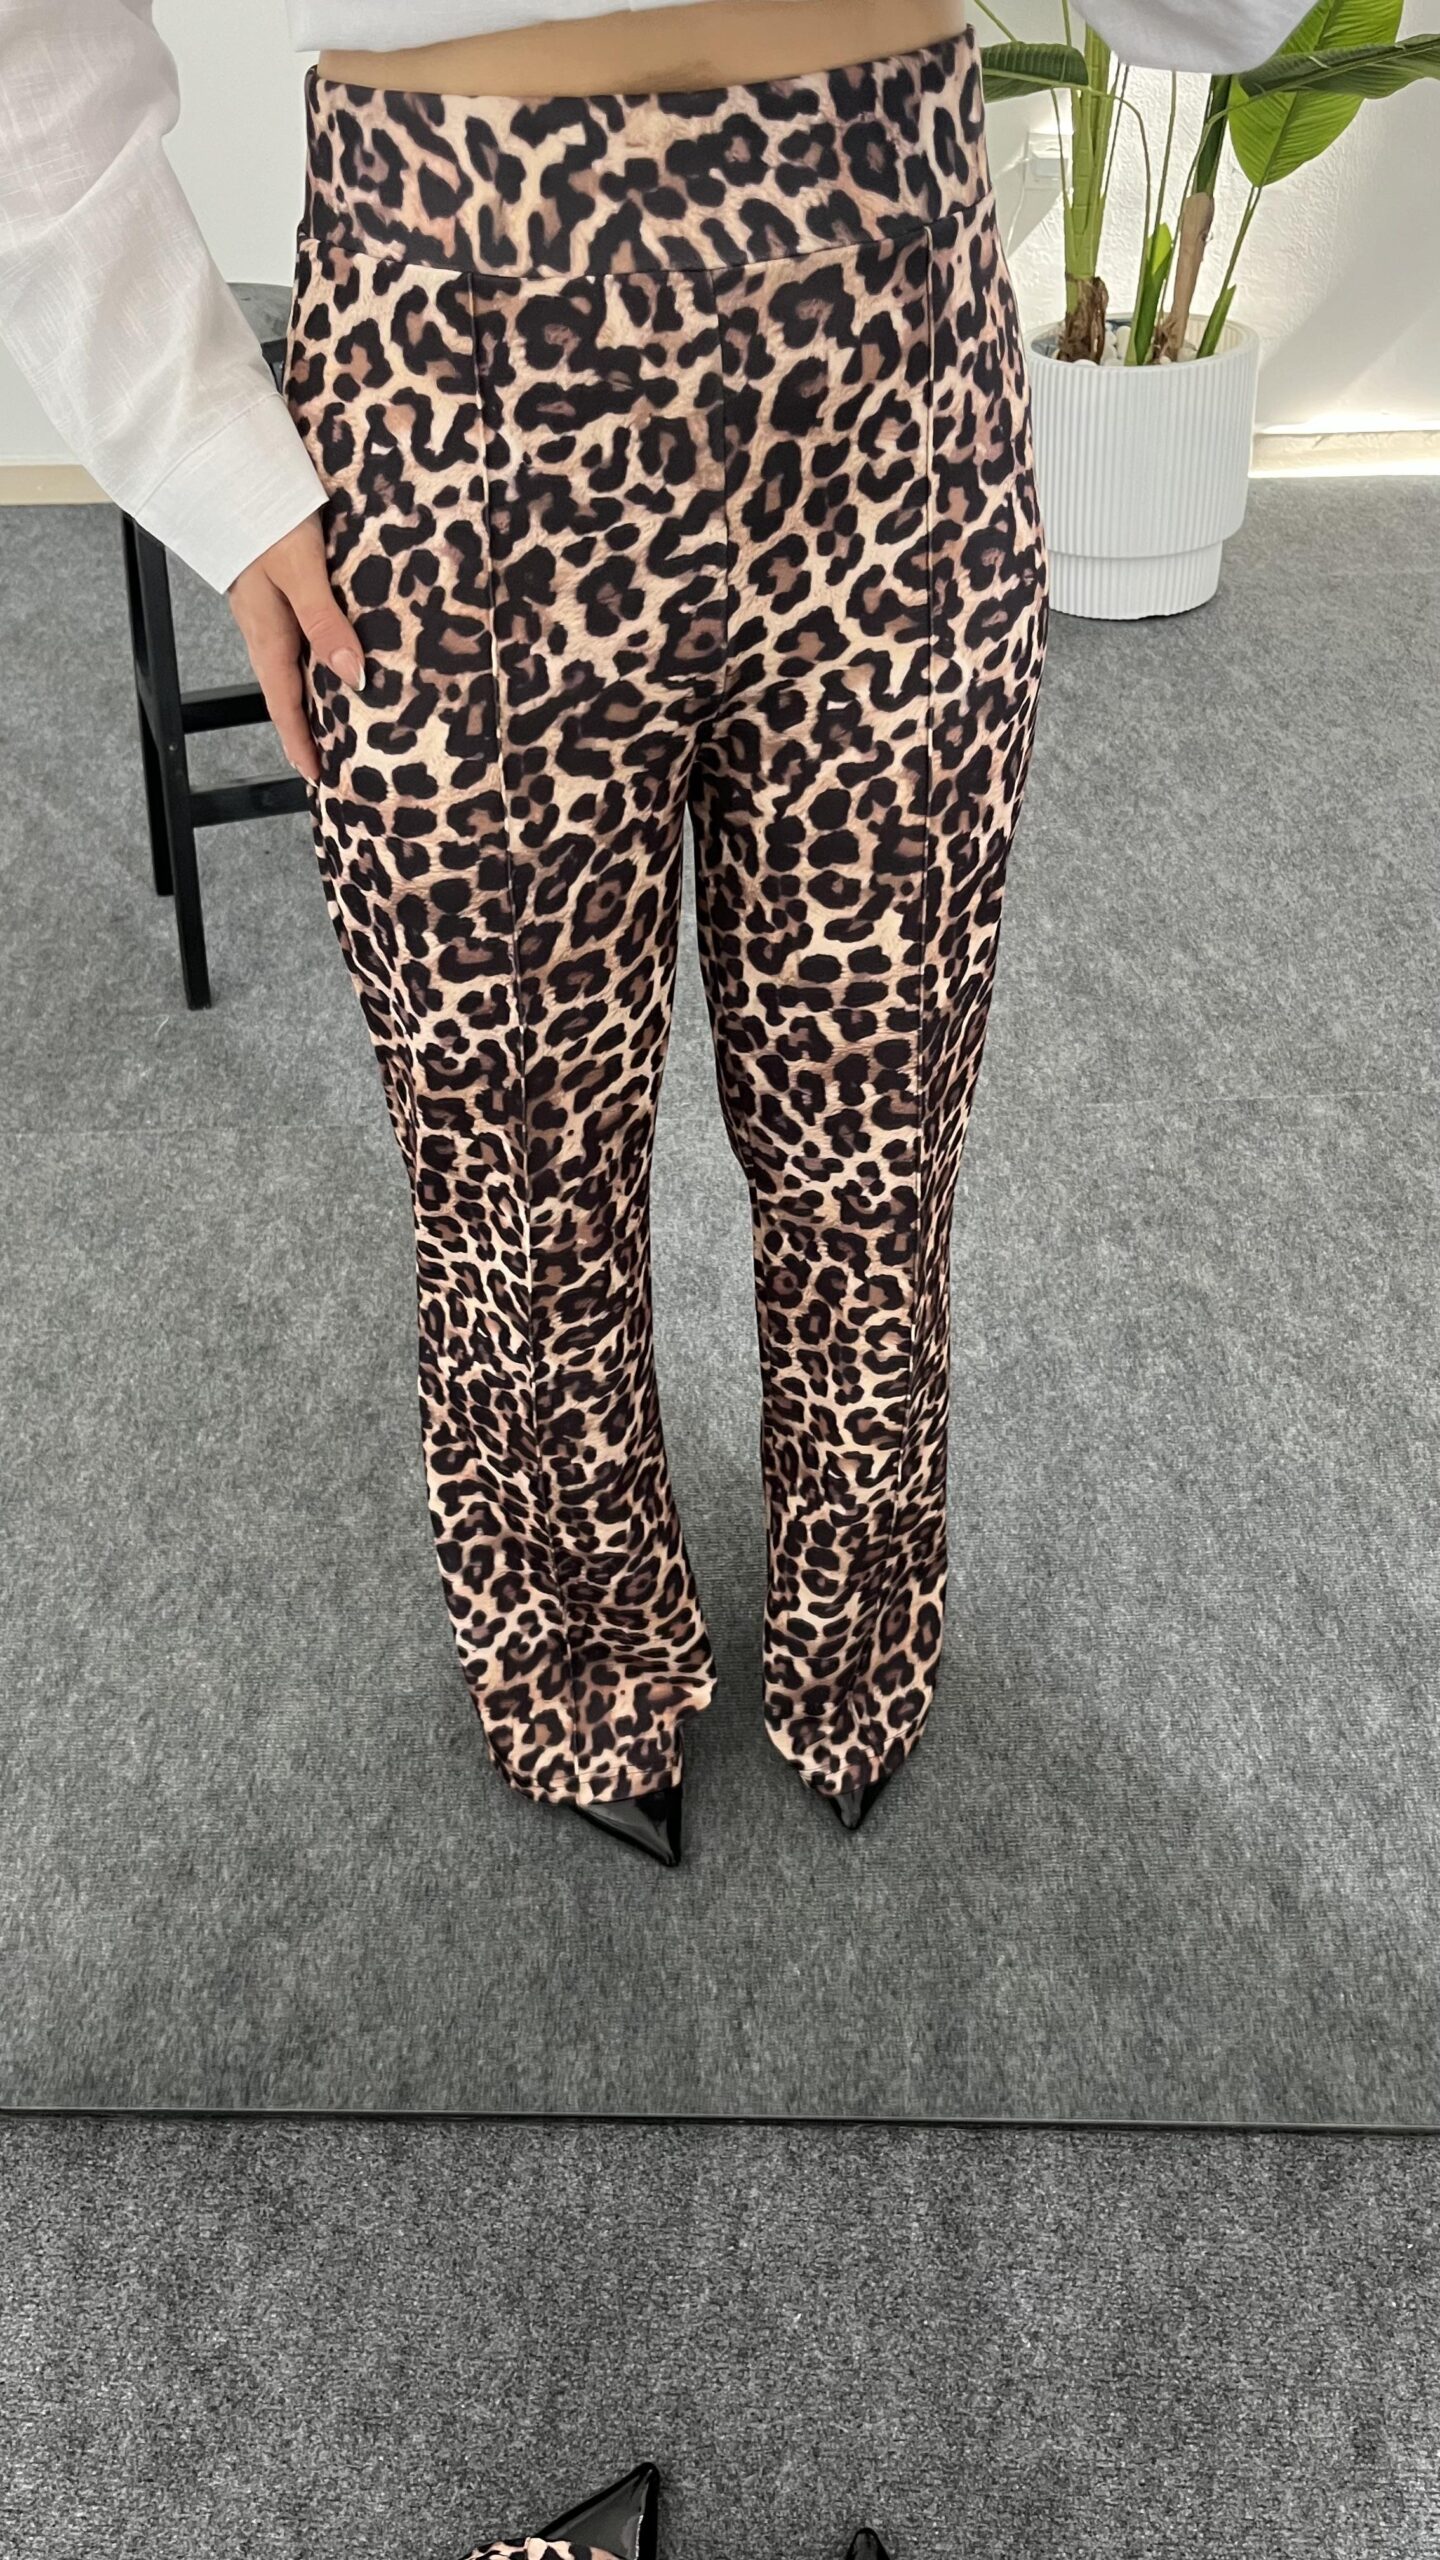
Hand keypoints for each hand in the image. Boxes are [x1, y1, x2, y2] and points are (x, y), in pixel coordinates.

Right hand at [226, 510, 364, 783]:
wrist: (228, 471)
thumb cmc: (264, 514)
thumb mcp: (299, 569)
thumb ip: (325, 621)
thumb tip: (354, 677)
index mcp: (268, 633)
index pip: (285, 704)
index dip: (301, 742)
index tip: (317, 778)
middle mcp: (264, 629)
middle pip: (286, 692)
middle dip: (305, 729)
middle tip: (328, 763)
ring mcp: (265, 610)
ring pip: (289, 667)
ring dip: (308, 698)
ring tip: (332, 724)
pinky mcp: (272, 590)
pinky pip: (293, 640)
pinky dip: (310, 664)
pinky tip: (327, 662)